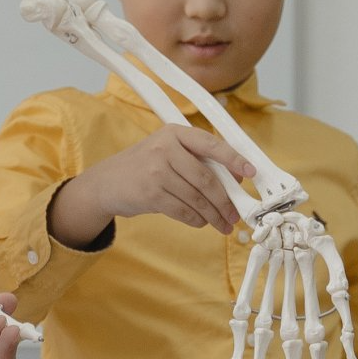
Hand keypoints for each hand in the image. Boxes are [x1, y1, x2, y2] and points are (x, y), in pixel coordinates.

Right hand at [50, 124, 254, 245]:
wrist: (106, 182)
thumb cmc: (145, 167)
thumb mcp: (167, 151)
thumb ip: (196, 159)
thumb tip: (236, 179)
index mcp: (174, 133)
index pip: (211, 144)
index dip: (233, 159)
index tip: (251, 172)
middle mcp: (164, 149)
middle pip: (207, 179)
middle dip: (225, 201)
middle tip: (236, 215)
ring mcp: (156, 171)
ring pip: (197, 198)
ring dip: (214, 215)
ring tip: (223, 224)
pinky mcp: (150, 194)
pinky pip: (183, 210)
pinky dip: (197, 219)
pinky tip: (201, 222)